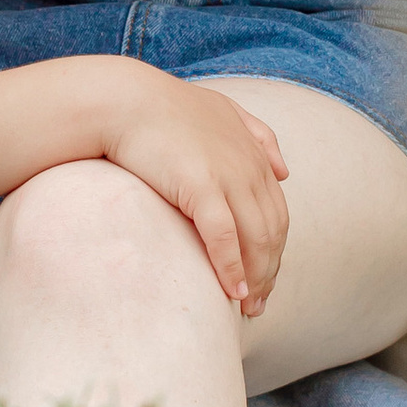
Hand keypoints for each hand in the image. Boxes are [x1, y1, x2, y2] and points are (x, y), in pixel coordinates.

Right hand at [100, 82, 289, 315]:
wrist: (122, 100)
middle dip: (269, 272)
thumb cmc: (160, 108)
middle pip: (273, 231)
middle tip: (258, 304)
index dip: (274, 250)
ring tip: (247, 307)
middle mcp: (248, 166)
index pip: (277, 213)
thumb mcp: (220, 110)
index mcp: (252, 154)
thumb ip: (256, 135)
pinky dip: (232, 268)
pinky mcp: (201, 187)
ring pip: (256, 239)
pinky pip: (225, 238)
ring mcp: (227, 176)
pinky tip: (231, 291)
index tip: (263, 278)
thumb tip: (284, 170)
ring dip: (255, 278)